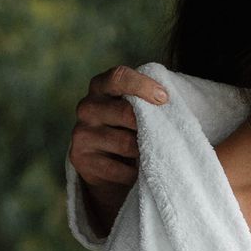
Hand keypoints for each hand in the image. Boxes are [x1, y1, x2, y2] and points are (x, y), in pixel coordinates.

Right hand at [69, 65, 166, 233]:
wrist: (107, 165)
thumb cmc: (131, 128)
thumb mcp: (137, 109)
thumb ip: (148, 100)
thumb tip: (170, 102)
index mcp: (101, 87)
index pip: (119, 77)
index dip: (142, 85)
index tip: (164, 99)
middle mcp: (87, 107)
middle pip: (125, 112)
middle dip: (149, 125)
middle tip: (163, 136)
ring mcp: (81, 133)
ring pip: (125, 143)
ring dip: (144, 151)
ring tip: (152, 154)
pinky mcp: (81, 158)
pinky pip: (117, 168)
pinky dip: (133, 173)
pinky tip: (139, 172)